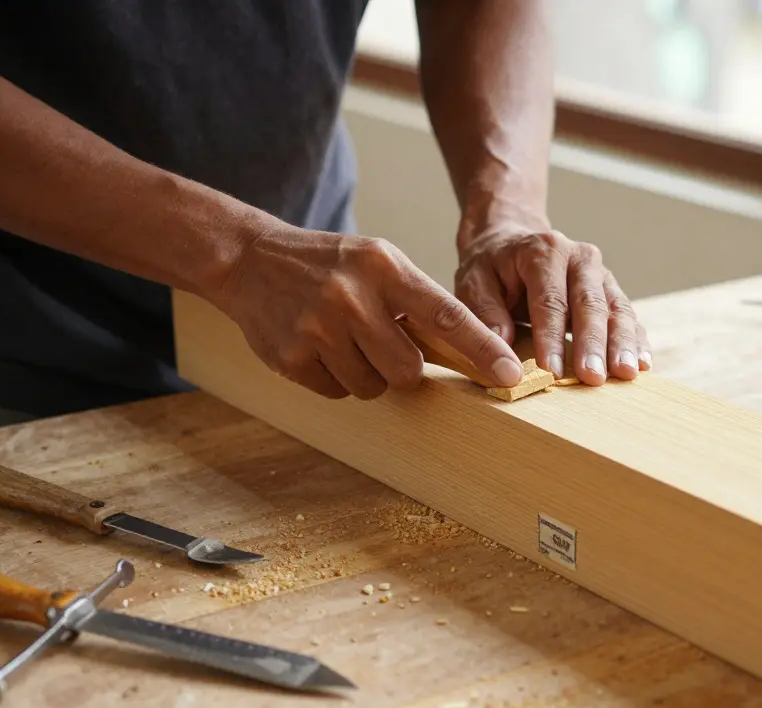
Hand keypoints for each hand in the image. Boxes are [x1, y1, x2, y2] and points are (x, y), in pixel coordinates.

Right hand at [209, 223, 524, 399]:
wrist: (251, 261)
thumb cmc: (330, 265)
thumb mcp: (377, 262)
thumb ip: (418, 300)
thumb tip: (470, 353)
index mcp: (383, 267)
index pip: (446, 314)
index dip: (482, 349)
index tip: (510, 375)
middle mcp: (351, 297)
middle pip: (408, 370)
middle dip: (402, 367)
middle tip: (379, 343)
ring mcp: (317, 329)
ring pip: (372, 386)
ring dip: (365, 372)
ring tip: (342, 338)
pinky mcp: (291, 358)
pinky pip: (336, 392)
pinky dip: (333, 377)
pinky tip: (317, 346)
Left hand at [454, 225, 650, 385]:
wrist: (511, 245)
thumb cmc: (492, 269)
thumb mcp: (473, 282)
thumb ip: (485, 311)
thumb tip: (502, 345)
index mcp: (544, 252)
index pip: (550, 300)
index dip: (551, 337)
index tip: (551, 371)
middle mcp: (579, 258)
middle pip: (590, 303)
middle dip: (594, 343)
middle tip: (594, 378)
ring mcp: (601, 273)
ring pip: (617, 309)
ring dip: (622, 343)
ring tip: (626, 373)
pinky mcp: (611, 290)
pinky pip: (628, 315)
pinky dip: (637, 340)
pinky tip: (642, 364)